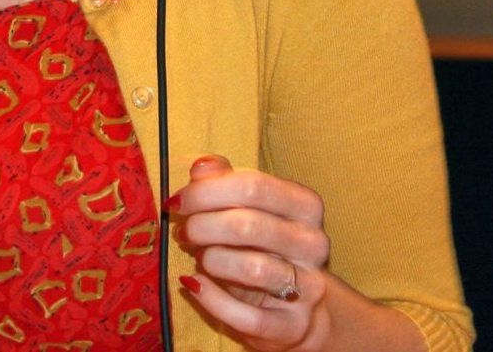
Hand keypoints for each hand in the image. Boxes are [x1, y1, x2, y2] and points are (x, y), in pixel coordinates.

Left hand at [169, 154, 331, 350]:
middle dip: (204, 226)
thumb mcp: (250, 210)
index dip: (208, 191)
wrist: (300, 309)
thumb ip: (225, 182)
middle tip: (184, 231)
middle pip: (249, 225)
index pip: (254, 186)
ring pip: (252, 267)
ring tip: (199, 257)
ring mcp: (309, 286)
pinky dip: (213, 299)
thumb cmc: (265, 248)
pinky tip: (195, 285)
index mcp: (305, 206)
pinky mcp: (295, 325)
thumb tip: (201, 166)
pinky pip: (248, 315)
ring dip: (211, 261)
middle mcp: (313, 243)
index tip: (179, 200)